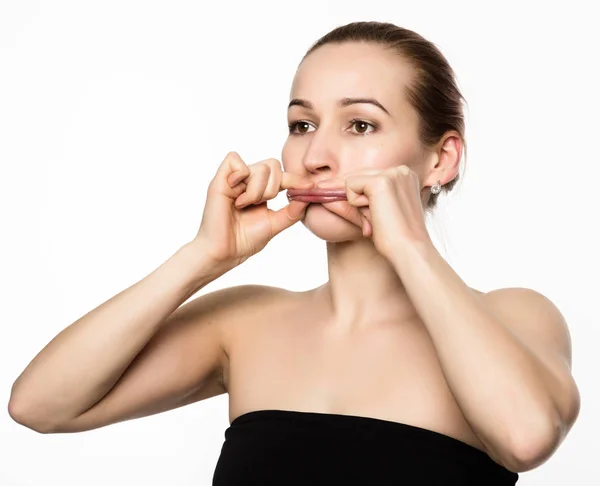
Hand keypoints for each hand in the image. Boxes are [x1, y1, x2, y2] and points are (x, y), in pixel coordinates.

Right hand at [193, 152, 313, 267]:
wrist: (225, 253)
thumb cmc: (244, 241)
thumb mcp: (275, 225)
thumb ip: (292, 211)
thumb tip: (308, 196)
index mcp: (260, 191)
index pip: (281, 175)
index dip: (296, 179)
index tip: (310, 187)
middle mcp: (246, 182)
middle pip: (272, 165)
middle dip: (273, 187)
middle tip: (260, 204)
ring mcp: (233, 180)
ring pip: (259, 167)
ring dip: (257, 190)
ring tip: (244, 205)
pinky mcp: (219, 180)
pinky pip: (234, 159)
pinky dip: (240, 175)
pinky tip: (236, 193)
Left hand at [317, 165, 432, 259]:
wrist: (409, 250)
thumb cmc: (395, 237)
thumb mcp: (376, 212)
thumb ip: (359, 199)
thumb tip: (324, 192)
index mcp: (404, 175)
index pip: (367, 176)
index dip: (353, 190)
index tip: (325, 189)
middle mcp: (400, 170)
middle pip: (358, 175)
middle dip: (350, 196)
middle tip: (360, 217)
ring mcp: (392, 173)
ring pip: (351, 180)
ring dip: (356, 203)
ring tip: (375, 219)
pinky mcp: (381, 182)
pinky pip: (350, 186)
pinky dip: (354, 204)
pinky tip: (373, 215)